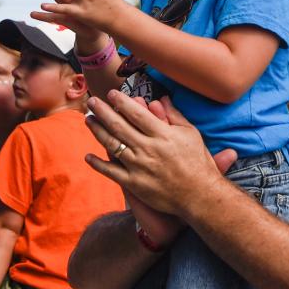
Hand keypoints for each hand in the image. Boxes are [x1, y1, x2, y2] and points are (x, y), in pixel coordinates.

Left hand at [84, 93, 233, 215]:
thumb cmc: (198, 162)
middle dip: (103, 111)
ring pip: (112, 145)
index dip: (122, 102)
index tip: (112, 93)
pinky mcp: (134, 183)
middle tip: (92, 101)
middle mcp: (148, 148)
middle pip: (119, 126)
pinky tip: (88, 156)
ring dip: (97, 131)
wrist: (199, 194)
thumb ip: (174, 116)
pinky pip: (111, 171)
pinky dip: (98, 164)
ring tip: (89, 120)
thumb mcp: (191, 134)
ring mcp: (139, 166)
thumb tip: (161, 98)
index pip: (137, 114)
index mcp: (163, 135)